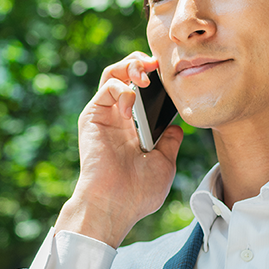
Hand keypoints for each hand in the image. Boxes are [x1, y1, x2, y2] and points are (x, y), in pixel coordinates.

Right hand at [55, 53, 183, 247]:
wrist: (114, 205)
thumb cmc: (138, 193)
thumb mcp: (164, 164)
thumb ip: (170, 143)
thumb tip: (176, 128)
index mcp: (133, 129)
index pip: (143, 92)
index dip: (156, 78)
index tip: (172, 78)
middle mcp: (117, 118)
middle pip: (126, 74)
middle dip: (142, 63)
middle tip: (156, 67)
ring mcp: (104, 116)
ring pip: (113, 73)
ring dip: (131, 66)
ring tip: (145, 77)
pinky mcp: (92, 116)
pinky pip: (107, 88)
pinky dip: (123, 90)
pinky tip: (132, 109)